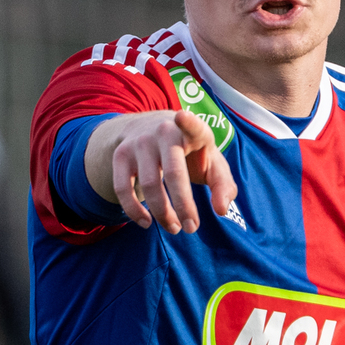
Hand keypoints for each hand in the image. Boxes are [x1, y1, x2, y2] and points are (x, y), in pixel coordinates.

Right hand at [86, 109, 236, 233]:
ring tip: (175, 227)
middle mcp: (164, 132)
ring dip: (162, 213)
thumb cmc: (191, 151)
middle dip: (184, 205)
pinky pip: (122, 187)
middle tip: (191, 228)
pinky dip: (133, 210)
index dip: (188, 122)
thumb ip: (223, 186)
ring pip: (149, 185)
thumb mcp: (212, 162)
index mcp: (192, 130)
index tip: (182, 116)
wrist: (149, 128)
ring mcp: (140, 143)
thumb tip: (221, 210)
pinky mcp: (121, 155)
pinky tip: (146, 222)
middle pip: (173, 173)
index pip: (192, 125)